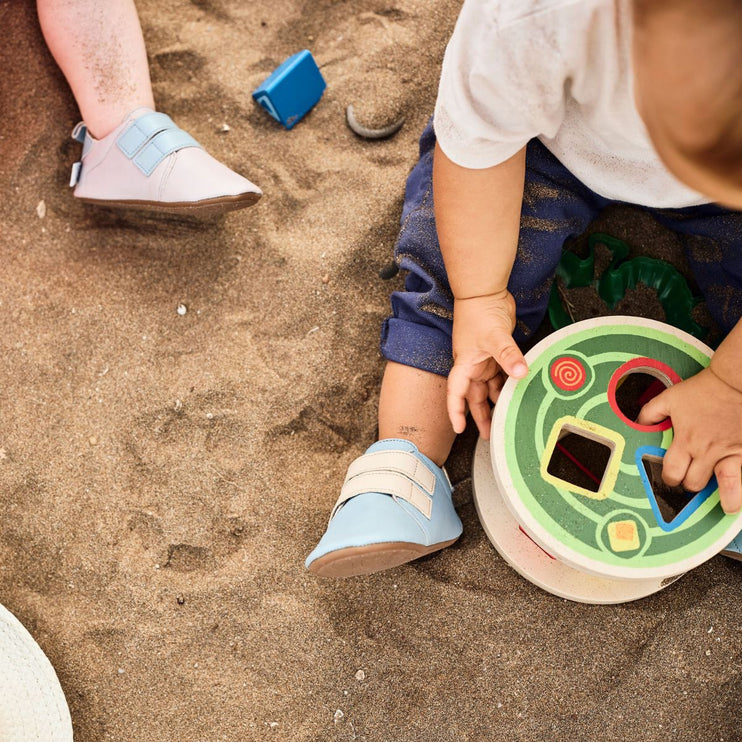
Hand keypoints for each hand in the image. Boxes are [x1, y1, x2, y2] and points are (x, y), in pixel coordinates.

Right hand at [447, 291, 527, 437]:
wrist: (484, 291)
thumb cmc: (479, 312)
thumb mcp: (494, 336)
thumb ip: (508, 355)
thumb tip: (520, 373)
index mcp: (465, 364)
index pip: (456, 393)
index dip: (456, 411)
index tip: (459, 428)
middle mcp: (472, 365)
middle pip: (474, 396)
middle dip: (479, 415)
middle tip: (489, 434)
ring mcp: (484, 359)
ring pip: (488, 387)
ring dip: (494, 402)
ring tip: (503, 419)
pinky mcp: (496, 352)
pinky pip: (500, 374)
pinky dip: (506, 384)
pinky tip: (515, 393)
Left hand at [637, 367, 741, 513]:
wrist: (736, 381)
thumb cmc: (704, 389)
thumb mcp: (670, 398)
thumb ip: (651, 413)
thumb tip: (638, 424)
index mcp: (685, 440)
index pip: (671, 472)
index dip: (668, 478)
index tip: (670, 478)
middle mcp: (707, 451)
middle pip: (694, 483)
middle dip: (689, 485)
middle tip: (690, 482)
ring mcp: (729, 452)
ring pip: (727, 486)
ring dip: (726, 498)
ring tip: (727, 506)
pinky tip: (741, 495)